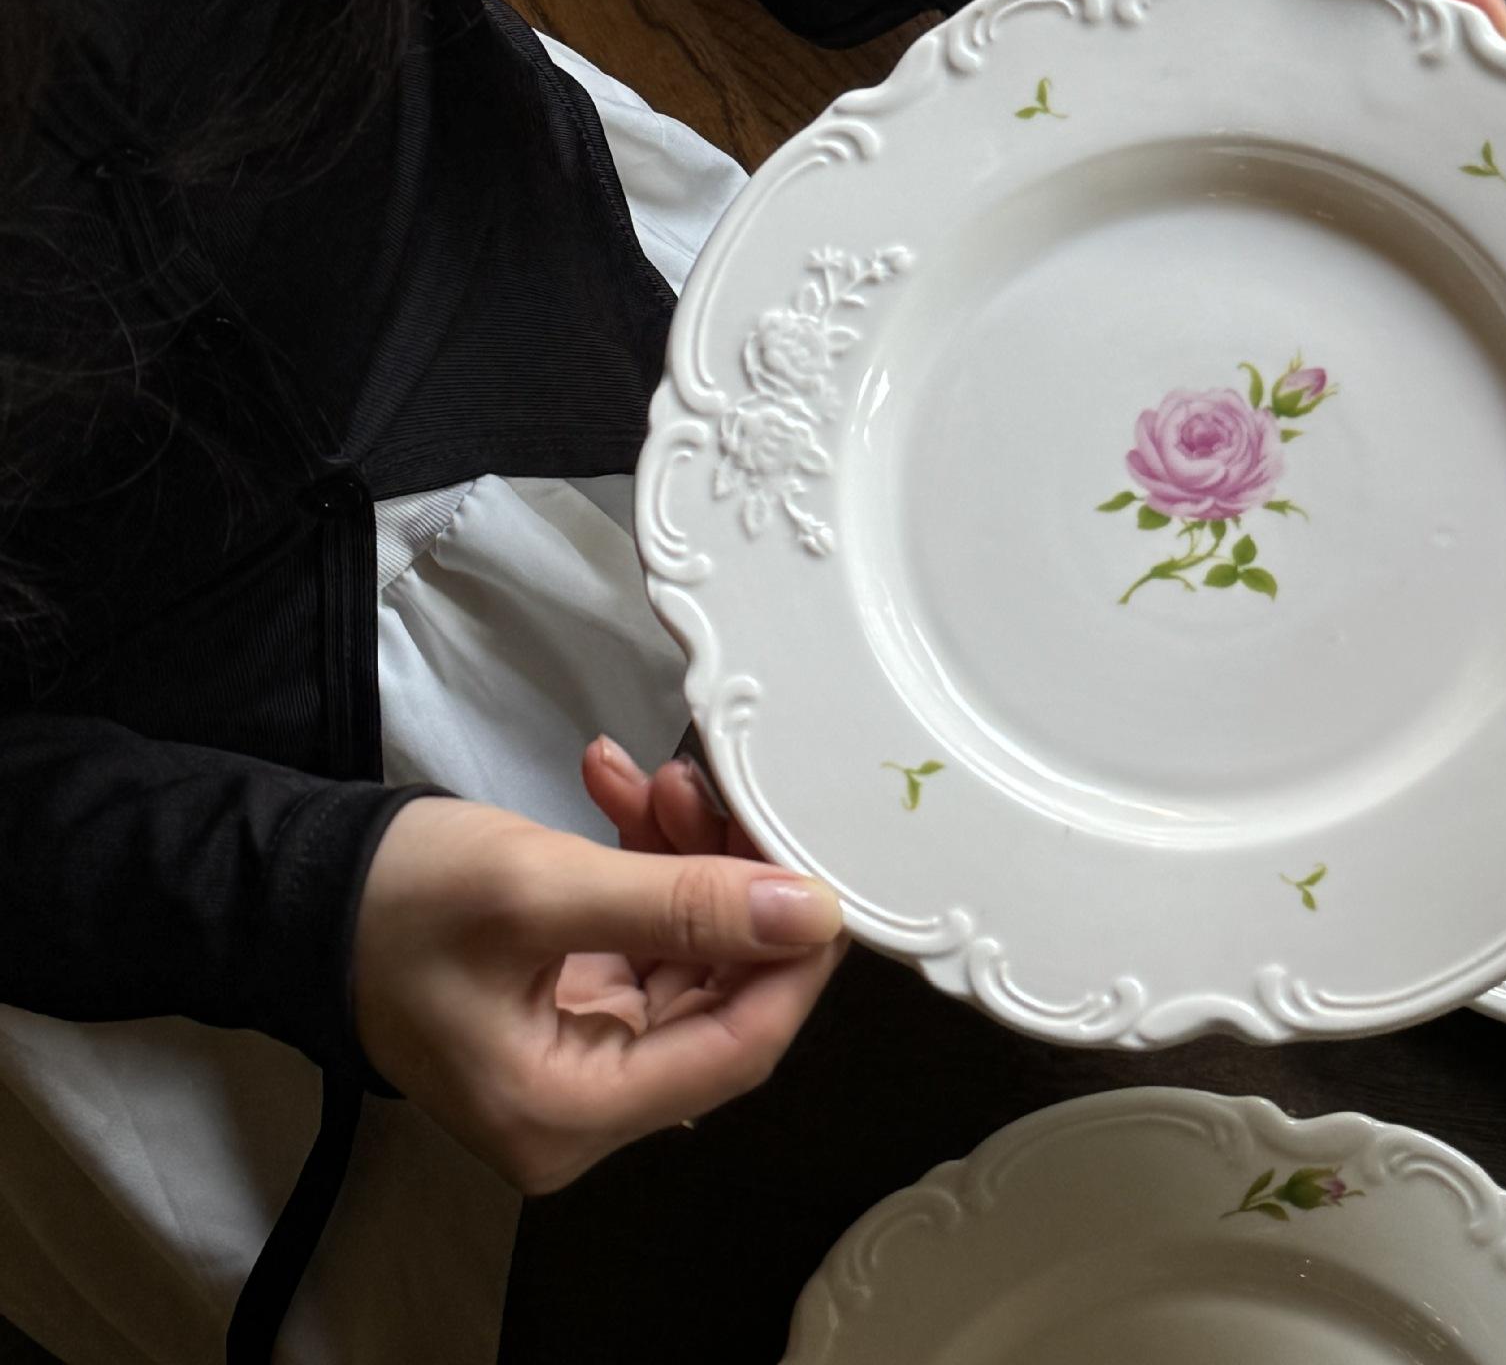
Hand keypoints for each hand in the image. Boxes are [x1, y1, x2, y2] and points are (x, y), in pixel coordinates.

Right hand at [354, 742, 844, 1192]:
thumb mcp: (539, 891)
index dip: (796, 962)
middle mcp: (580, 1105)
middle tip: (722, 792)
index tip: (829, 875)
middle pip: (717, 997)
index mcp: (569, 1113)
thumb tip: (810, 914)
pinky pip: (643, 934)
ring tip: (660, 779)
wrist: (291, 888)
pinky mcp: (568, 999)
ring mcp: (576, 1051)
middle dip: (729, 882)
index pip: (738, 1049)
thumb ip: (681, 903)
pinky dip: (646, 862)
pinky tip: (625, 791)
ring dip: (686, 857)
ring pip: (687, 952)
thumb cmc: (393, 902)